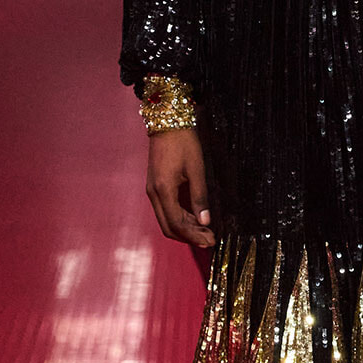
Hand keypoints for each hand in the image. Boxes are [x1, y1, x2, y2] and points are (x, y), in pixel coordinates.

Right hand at [146, 129, 213, 247]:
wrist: (167, 122)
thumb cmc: (183, 142)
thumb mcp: (196, 169)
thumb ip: (200, 197)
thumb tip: (205, 221)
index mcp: (163, 190)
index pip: (177, 224)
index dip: (193, 235)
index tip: (210, 240)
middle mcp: (154, 194)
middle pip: (168, 227)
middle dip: (188, 237)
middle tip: (209, 239)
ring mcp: (152, 190)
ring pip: (166, 220)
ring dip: (184, 229)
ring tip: (205, 231)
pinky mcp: (155, 187)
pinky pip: (165, 210)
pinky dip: (179, 218)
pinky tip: (195, 219)